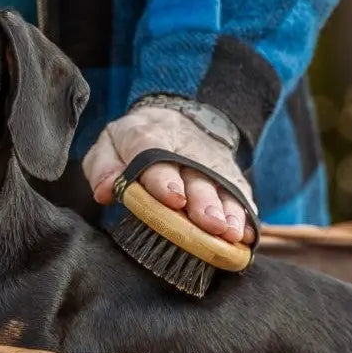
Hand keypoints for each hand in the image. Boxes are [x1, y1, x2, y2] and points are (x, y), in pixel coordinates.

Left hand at [82, 107, 256, 243]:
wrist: (170, 119)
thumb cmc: (132, 142)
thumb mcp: (109, 145)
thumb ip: (103, 167)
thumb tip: (106, 191)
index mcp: (147, 136)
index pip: (154, 154)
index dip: (164, 178)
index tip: (174, 200)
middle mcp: (183, 147)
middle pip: (195, 174)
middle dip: (204, 200)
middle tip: (210, 224)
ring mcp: (210, 159)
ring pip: (221, 183)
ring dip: (228, 210)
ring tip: (231, 233)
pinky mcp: (228, 171)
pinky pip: (239, 191)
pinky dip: (244, 212)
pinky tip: (248, 233)